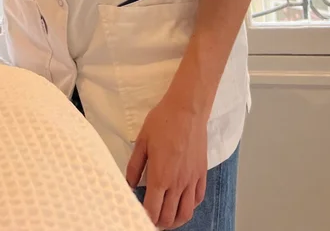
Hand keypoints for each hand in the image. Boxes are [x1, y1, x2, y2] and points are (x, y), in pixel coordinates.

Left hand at [126, 92, 208, 229]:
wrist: (187, 109)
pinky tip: (183, 202)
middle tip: (152, 218)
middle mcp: (177, 183)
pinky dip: (190, 206)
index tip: (140, 215)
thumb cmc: (163, 122)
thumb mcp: (141, 142)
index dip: (145, 218)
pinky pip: (198, 198)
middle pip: (169, 217)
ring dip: (176, 221)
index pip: (152, 211)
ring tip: (168, 218)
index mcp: (160, 177)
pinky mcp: (201, 173)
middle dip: (159, 223)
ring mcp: (191, 180)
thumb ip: (134, 167)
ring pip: (186, 213)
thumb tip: (129, 185)